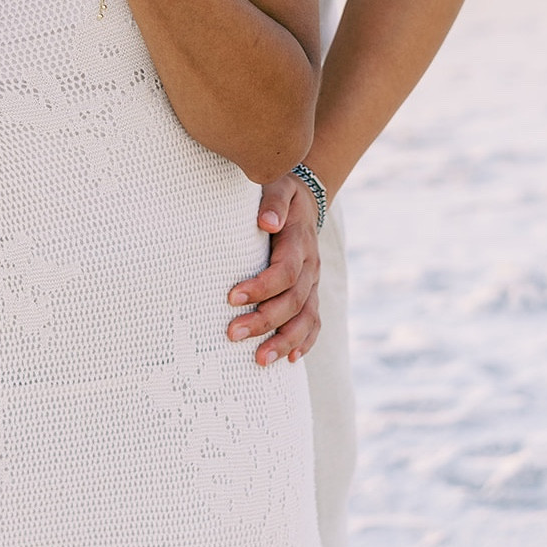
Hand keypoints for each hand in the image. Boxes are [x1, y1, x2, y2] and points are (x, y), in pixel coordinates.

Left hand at [226, 173, 321, 365]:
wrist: (303, 199)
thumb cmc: (281, 193)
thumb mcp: (277, 186)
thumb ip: (273, 202)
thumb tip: (267, 222)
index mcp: (300, 243)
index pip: (285, 272)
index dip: (261, 287)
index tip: (232, 297)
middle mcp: (310, 267)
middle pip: (293, 301)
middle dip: (264, 321)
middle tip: (233, 334)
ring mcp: (313, 283)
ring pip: (305, 318)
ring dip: (284, 341)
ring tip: (259, 360)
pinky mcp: (311, 293)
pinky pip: (314, 322)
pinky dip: (305, 342)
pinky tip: (290, 360)